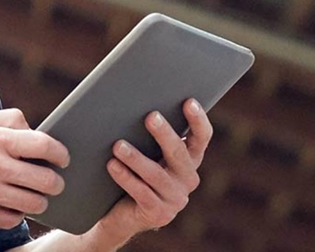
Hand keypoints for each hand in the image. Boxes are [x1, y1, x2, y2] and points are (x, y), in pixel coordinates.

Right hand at [0, 108, 70, 228]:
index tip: (63, 160)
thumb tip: (35, 127)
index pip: (44, 145)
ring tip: (34, 196)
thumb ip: (7, 119)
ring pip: (34, 203)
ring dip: (39, 201)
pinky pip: (14, 218)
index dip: (61, 154)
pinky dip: (16, 213)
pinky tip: (10, 205)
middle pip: (45, 179)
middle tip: (54, 183)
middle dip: (56, 183)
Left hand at [92, 99, 212, 238]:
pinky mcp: (158, 214)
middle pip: (179, 153)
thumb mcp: (146, 153)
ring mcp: (175, 199)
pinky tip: (112, 166)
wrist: (120, 214)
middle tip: (151, 116)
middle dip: (165, 134)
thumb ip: (149, 134)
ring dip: (136, 158)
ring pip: (156, 174)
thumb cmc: (133, 173)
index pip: (202, 138)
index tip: (188, 102)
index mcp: (189, 160)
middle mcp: (188, 179)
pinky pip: (142, 193)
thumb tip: (137, 100)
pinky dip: (126, 178)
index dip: (198, 120)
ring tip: (118, 145)